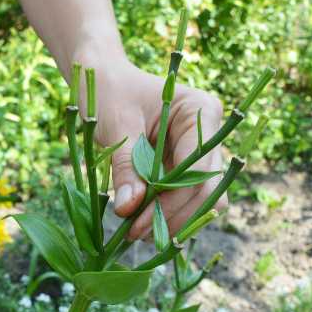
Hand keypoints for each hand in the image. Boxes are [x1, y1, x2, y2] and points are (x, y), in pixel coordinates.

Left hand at [88, 58, 225, 240]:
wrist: (103, 80)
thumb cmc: (110, 92)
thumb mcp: (116, 125)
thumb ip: (125, 166)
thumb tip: (128, 208)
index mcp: (200, 111)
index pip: (198, 170)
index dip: (170, 203)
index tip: (137, 222)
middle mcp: (208, 133)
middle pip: (207, 191)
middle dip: (173, 216)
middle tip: (134, 232)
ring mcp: (200, 152)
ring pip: (202, 201)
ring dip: (172, 220)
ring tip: (135, 228)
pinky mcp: (185, 167)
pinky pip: (186, 199)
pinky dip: (166, 214)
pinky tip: (140, 220)